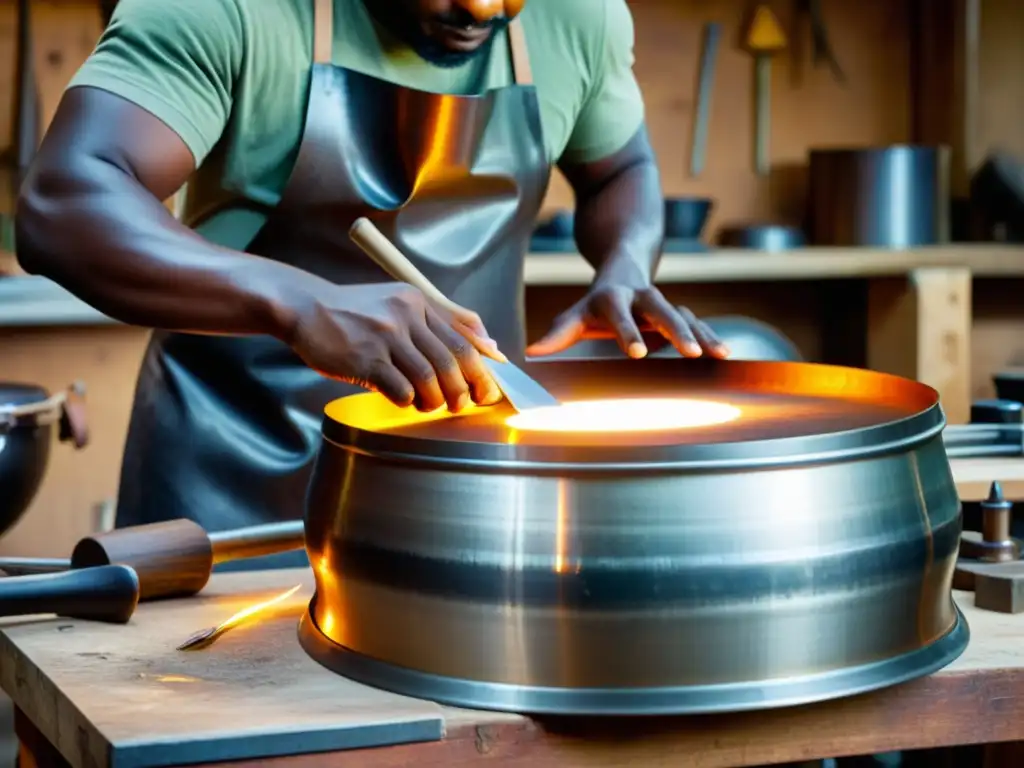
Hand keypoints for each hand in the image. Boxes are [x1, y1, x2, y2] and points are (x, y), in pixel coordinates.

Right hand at [290, 282, 503, 411]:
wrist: (305, 309)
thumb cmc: (354, 312)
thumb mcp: (398, 301)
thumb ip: (441, 318)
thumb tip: (487, 344)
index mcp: (417, 302)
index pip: (463, 338)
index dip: (481, 368)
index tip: (487, 388)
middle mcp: (405, 316)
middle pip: (452, 360)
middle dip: (464, 389)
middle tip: (462, 404)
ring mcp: (385, 338)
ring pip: (429, 378)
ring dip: (436, 400)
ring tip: (430, 406)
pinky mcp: (365, 361)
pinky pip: (401, 389)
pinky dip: (409, 401)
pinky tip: (403, 400)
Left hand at [526, 262, 729, 359]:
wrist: (626, 262)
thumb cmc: (597, 301)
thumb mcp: (575, 315)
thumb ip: (558, 334)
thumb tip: (531, 352)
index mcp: (612, 297)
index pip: (619, 314)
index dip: (628, 332)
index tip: (637, 353)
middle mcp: (641, 296)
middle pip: (660, 308)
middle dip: (675, 329)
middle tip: (688, 352)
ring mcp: (663, 302)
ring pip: (684, 314)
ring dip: (700, 334)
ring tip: (716, 355)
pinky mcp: (679, 312)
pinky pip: (697, 324)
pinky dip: (710, 337)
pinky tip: (725, 355)